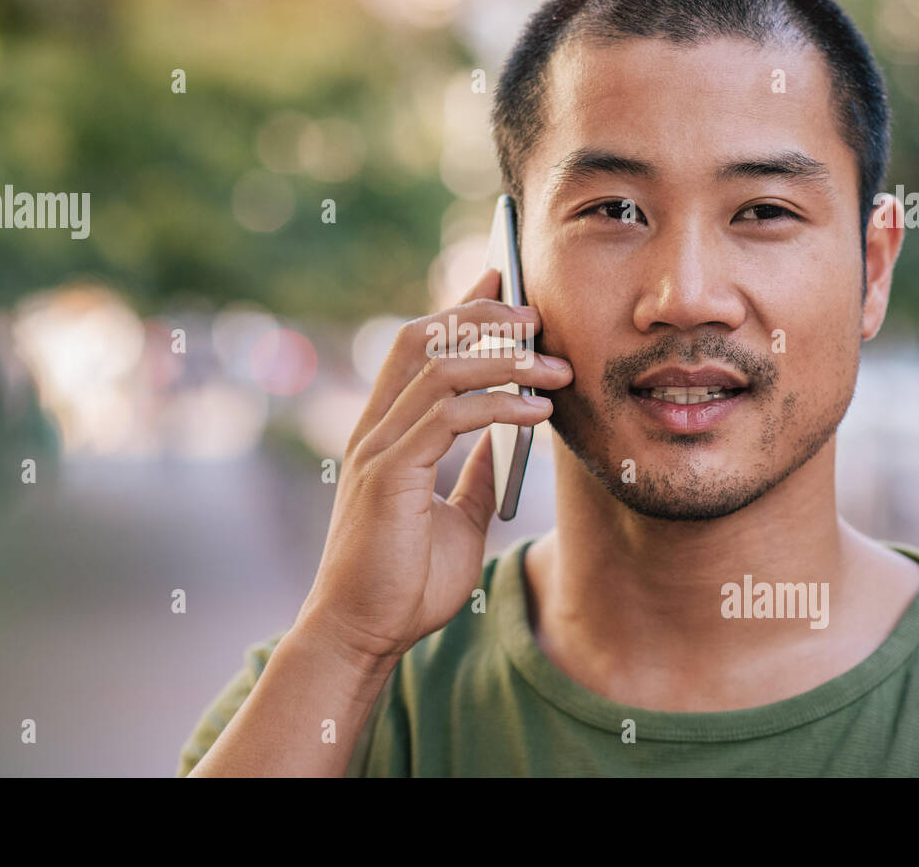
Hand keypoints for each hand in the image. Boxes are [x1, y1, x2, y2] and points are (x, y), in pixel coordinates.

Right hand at [295, 267, 572, 660]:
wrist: (362, 635)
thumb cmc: (404, 583)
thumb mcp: (456, 519)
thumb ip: (473, 475)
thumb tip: (506, 443)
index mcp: (386, 433)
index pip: (419, 348)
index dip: (460, 309)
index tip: (505, 283)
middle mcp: (376, 428)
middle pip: (421, 338)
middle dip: (479, 312)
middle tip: (535, 311)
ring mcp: (378, 448)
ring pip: (439, 369)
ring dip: (504, 359)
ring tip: (556, 365)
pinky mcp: (389, 474)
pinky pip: (449, 417)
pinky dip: (499, 405)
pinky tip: (539, 411)